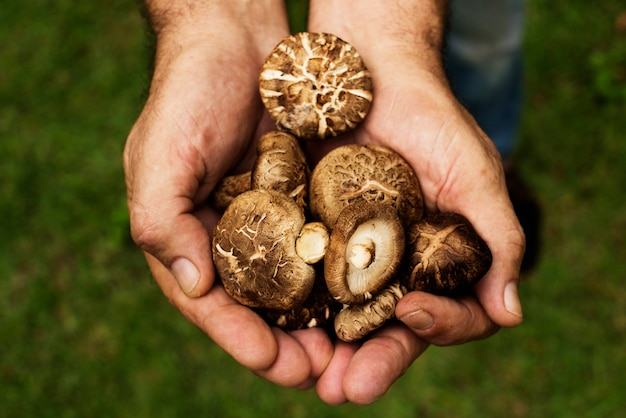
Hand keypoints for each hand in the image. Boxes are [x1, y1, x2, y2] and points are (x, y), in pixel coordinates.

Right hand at [123, 0, 338, 389]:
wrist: (235, 41)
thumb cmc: (187, 96)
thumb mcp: (158, 157)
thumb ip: (163, 221)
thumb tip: (193, 284)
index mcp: (187, 239)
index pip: (211, 304)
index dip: (240, 338)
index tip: (276, 364)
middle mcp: (228, 239)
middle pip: (258, 308)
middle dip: (287, 345)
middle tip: (323, 373)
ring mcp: (269, 222)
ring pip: (294, 287)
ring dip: (319, 322)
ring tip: (348, 352)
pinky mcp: (303, 201)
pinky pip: (321, 246)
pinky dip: (337, 275)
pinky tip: (362, 296)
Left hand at [307, 0, 524, 403]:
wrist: (374, 74)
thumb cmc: (433, 120)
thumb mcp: (475, 175)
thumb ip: (498, 240)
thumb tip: (511, 314)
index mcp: (439, 264)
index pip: (445, 315)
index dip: (436, 325)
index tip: (414, 312)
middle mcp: (395, 269)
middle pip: (385, 330)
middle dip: (370, 362)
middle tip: (346, 390)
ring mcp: (351, 257)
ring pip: (339, 316)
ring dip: (324, 350)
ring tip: (307, 376)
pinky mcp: (311, 238)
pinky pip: (301, 276)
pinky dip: (291, 301)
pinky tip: (274, 321)